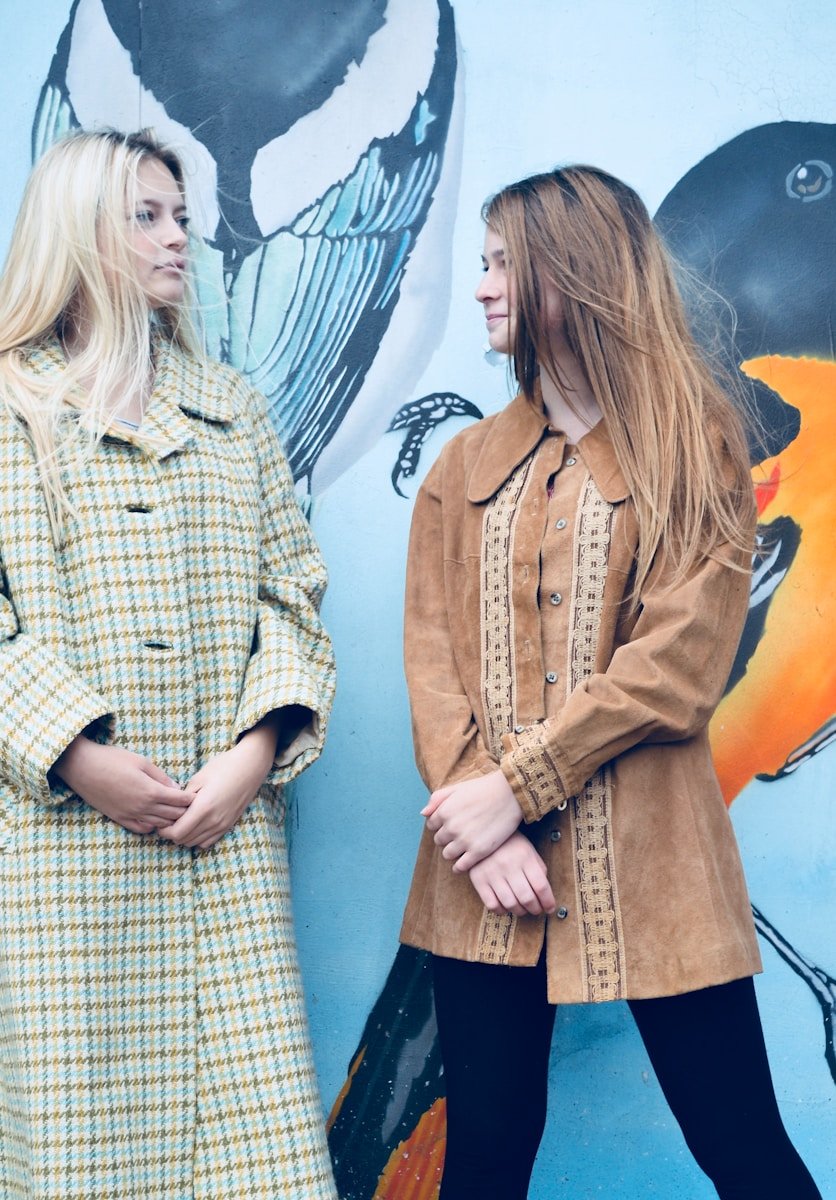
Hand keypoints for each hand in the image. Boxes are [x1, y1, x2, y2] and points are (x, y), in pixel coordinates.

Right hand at [54, 737, 193, 834]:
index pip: (180, 801)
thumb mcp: (142, 761)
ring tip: (178, 814)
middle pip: (172, 816)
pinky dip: (153, 826)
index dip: (191, 799)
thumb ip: (161, 776)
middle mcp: (142, 807)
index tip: (197, 796)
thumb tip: (176, 788)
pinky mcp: (119, 818)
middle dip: (185, 811)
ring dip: (171, 820)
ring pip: (159, 825)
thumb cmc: (113, 759)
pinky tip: (156, 819)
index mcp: (150, 791)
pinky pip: (141, 829)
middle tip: (192, 806)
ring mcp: (130, 815)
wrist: (83, 767)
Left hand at [157, 717, 278, 849]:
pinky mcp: (228, 825)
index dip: (164, 830)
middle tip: (168, 820)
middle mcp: (213, 821)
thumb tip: (172, 811)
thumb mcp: (198, 779)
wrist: (250, 767)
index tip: (161, 821)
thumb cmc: (223, 767)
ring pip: (195, 842)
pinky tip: (195, 825)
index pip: (176, 832)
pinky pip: (207, 842)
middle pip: (184, 840)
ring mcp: (222, 825)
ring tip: (181, 821)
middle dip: (172, 833)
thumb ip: (183, 798)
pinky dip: (197, 838)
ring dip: (184, 835)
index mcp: (203, 808)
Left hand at [422, 769, 523, 871]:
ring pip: (447, 855)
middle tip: (460, 834)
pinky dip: (460, 866)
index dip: (441, 824)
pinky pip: (461, 866)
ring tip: (464, 846)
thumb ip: (437, 799)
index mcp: (444, 812)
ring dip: (453, 851)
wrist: (511, 794)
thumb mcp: (457, 788)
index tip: (452, 823)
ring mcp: (464, 841)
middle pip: (439, 841)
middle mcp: (451, 828)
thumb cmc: (483, 789)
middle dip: (447, 838)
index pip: (431, 825)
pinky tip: (466, 861)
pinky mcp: (478, 852)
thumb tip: (423, 814)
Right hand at [469, 832, 555, 915]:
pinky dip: (502, 911)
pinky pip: (492, 904)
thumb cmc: (510, 844)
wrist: (482, 832)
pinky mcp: (478, 880)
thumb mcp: (529, 851)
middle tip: (536, 910)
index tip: (550, 908)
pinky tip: (506, 906)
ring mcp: (492, 873)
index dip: (548, 902)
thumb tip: (545, 896)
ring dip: (520, 911)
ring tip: (522, 909)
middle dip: (535, 909)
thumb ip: (538, 871)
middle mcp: (508, 865)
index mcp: (525, 856)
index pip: (541, 886)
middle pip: (527, 898)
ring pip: (510, 904)